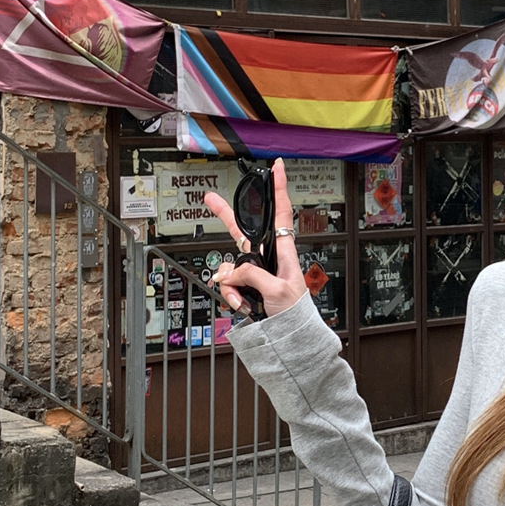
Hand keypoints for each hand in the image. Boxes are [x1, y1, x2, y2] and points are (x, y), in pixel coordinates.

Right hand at [205, 158, 307, 318]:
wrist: (290, 336)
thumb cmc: (294, 313)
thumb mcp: (277, 290)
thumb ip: (253, 275)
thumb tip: (232, 272)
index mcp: (283, 252)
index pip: (281, 214)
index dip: (279, 190)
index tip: (277, 168)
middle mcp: (267, 258)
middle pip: (242, 231)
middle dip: (226, 217)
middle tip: (210, 199)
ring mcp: (254, 271)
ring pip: (229, 267)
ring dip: (230, 284)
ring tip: (244, 299)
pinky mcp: (246, 286)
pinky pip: (228, 285)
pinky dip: (231, 296)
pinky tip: (242, 305)